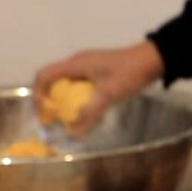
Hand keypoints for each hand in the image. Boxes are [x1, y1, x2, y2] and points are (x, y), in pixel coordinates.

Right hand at [33, 40, 163, 133]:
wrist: (153, 60)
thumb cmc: (130, 74)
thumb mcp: (109, 94)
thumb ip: (90, 112)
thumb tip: (73, 131)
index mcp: (76, 64)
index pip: (45, 75)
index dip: (38, 94)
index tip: (44, 112)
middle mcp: (77, 62)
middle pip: (51, 79)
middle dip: (47, 99)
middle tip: (51, 118)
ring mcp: (87, 66)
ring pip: (64, 82)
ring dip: (61, 99)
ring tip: (64, 117)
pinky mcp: (96, 71)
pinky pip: (77, 84)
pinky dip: (74, 97)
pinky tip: (82, 110)